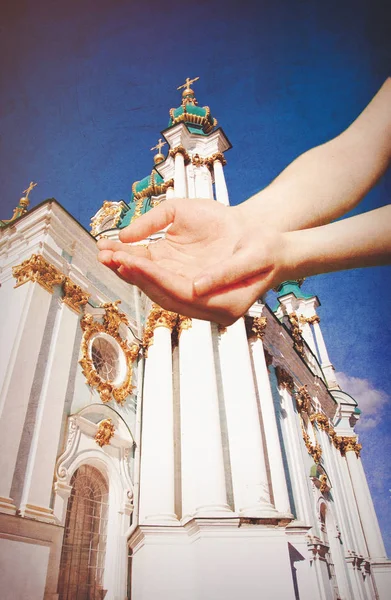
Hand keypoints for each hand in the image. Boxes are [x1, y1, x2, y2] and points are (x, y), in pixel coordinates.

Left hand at [97, 197, 287, 324]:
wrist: (274, 247)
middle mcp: (210, 310)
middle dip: (134, 274)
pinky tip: (125, 256)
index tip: (128, 259)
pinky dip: (143, 270)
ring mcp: (200, 302)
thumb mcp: (254, 255)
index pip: (181, 293)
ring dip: (133, 273)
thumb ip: (225, 273)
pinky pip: (163, 282)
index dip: (153, 277)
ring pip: (159, 291)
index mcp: (226, 305)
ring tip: (107, 253)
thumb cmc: (267, 248)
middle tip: (107, 255)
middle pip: (164, 295)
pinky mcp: (193, 289)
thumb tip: (195, 287)